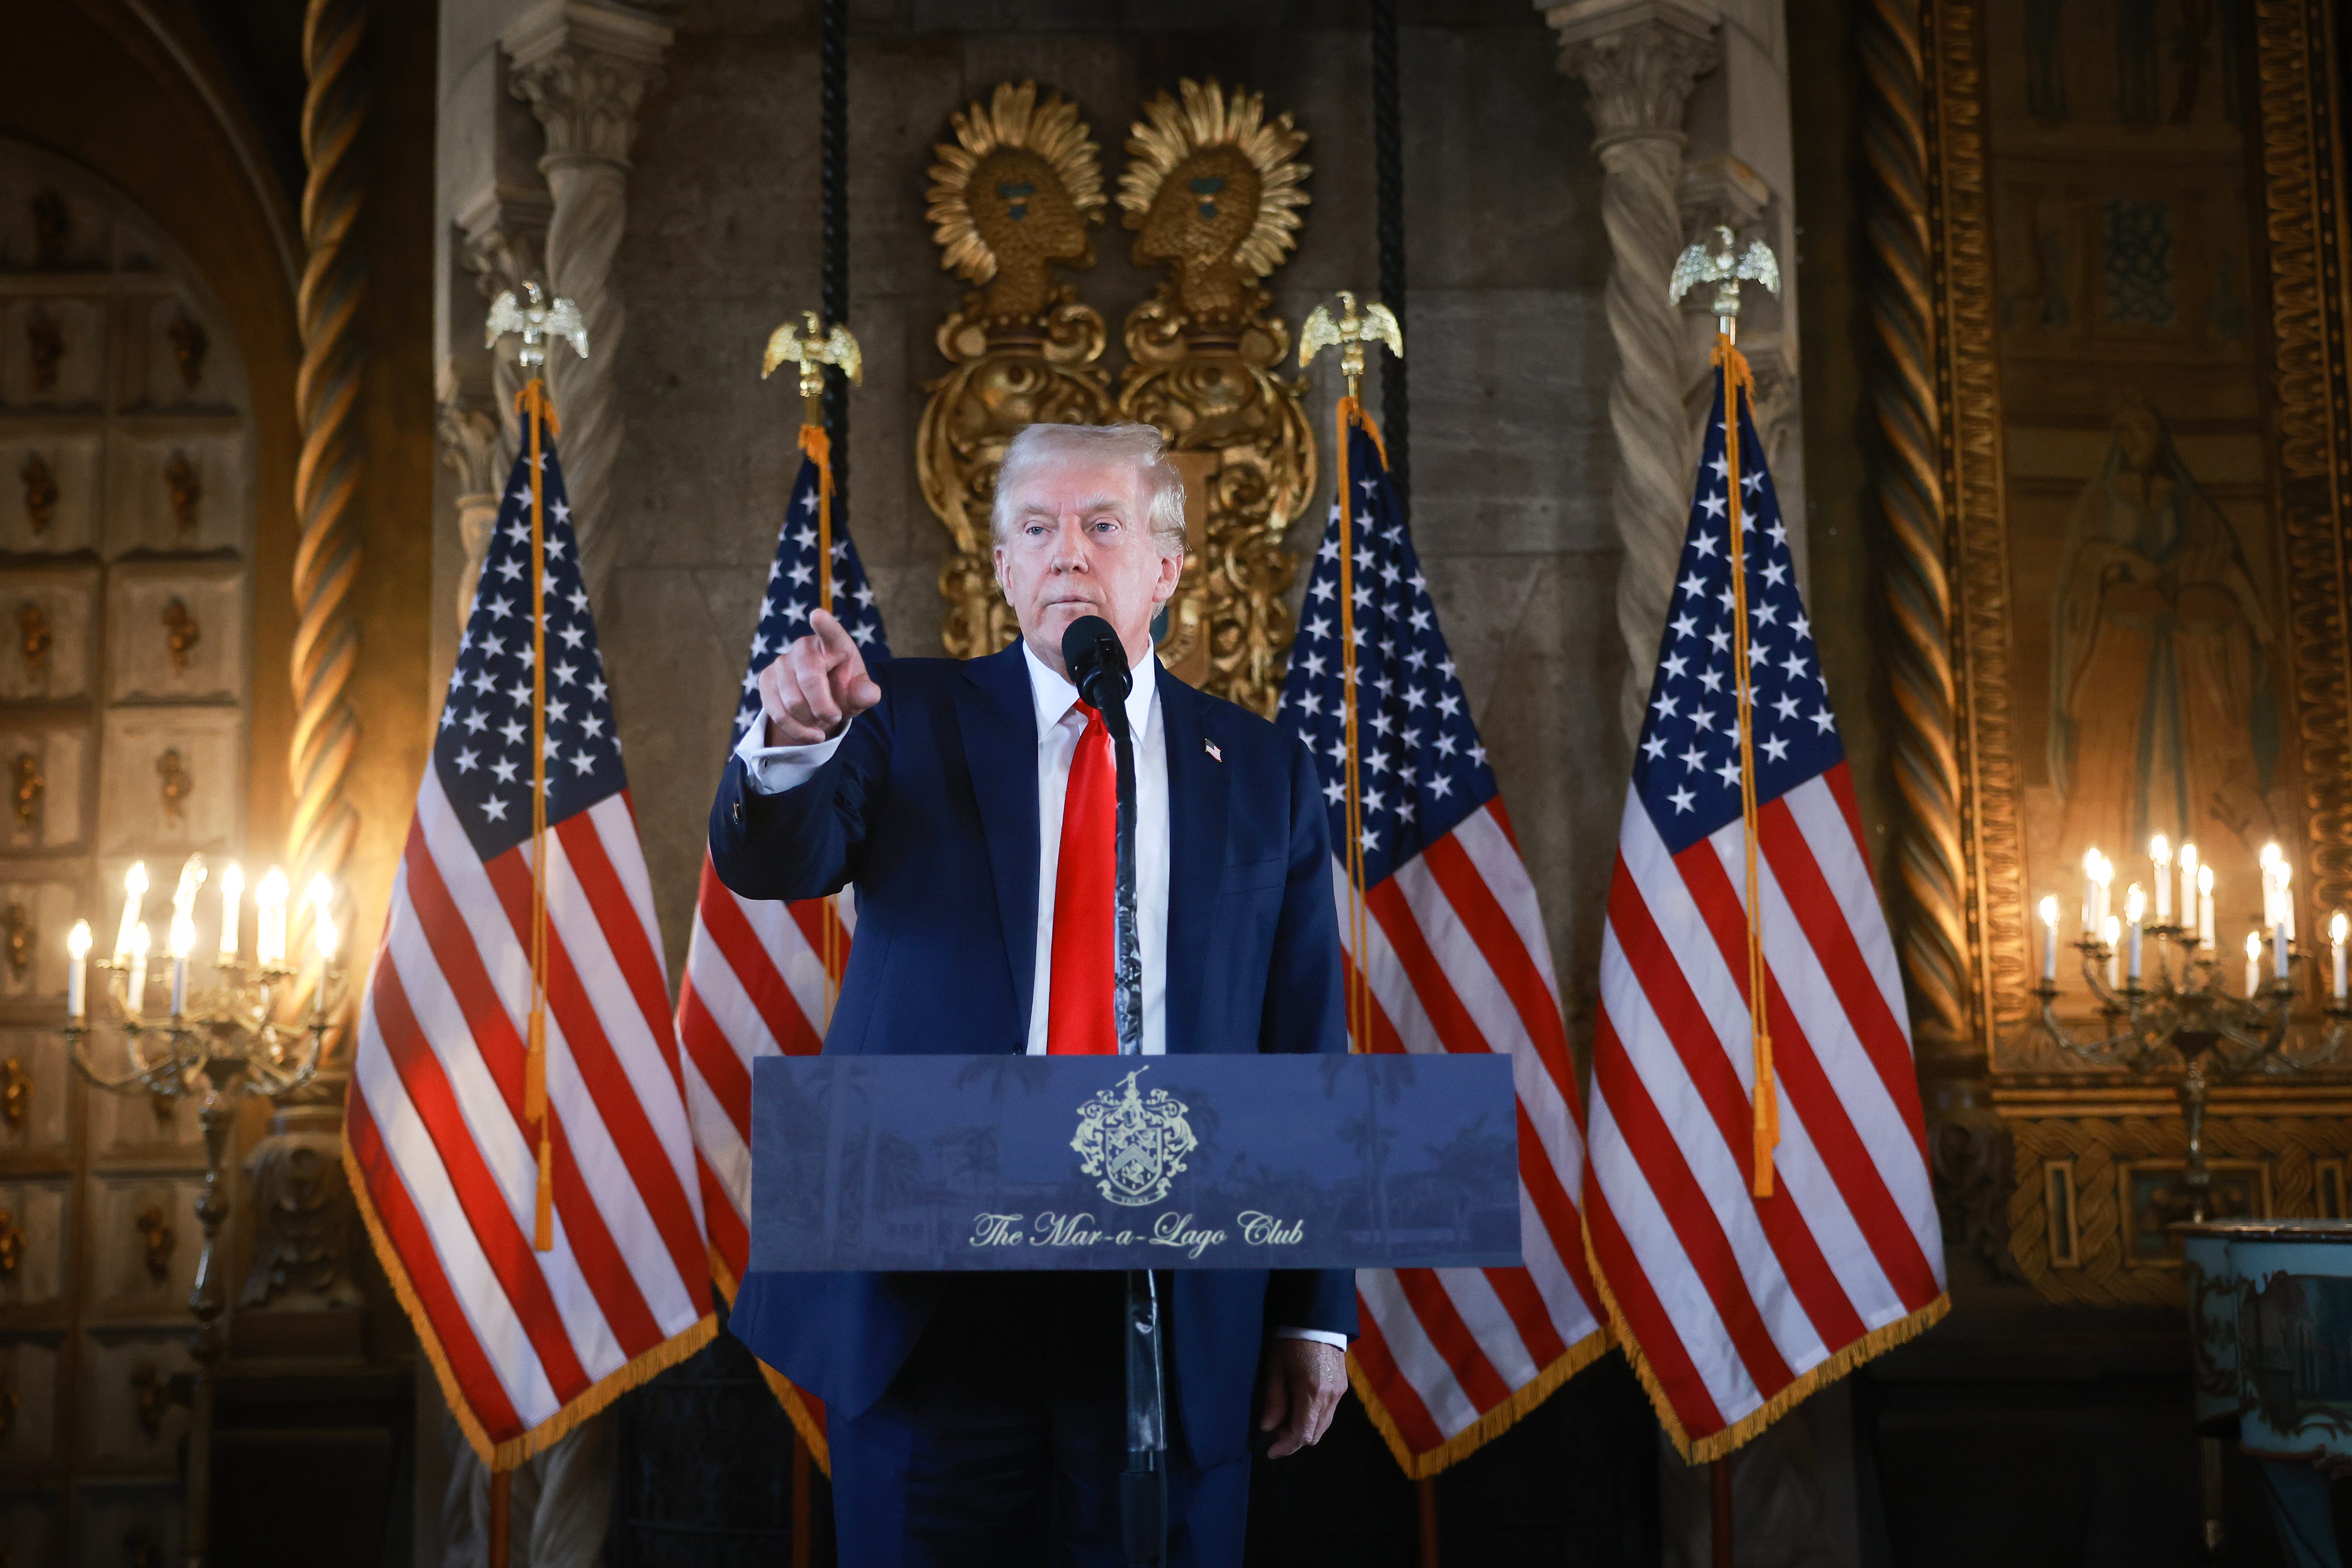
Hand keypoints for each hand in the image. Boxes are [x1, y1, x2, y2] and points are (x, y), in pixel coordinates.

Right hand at [757, 609, 879, 744]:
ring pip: (792, 702)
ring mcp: (782, 662)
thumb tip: (871, 694)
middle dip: (824, 708)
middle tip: (835, 718)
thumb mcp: (858, 693)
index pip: (830, 632)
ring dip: (810, 721)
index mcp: (834, 643)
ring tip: (821, 723)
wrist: (818, 704)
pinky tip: (809, 732)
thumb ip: (865, 693)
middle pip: (810, 679)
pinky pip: (777, 712)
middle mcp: (804, 646)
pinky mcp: (766, 679)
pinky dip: (796, 730)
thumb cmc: (843, 691)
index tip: (817, 616)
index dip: (824, 625)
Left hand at [1257, 1338, 1344, 1458]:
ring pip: (1323, 1425)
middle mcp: (1330, 1397)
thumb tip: (1268, 1428)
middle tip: (1274, 1431)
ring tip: (1285, 1417)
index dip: (1286, 1447)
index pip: (1302, 1434)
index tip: (1270, 1452)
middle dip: (1294, 1439)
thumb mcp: (1275, 1369)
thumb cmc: (1290, 1341)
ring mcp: (1339, 1392)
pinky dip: (1314, 1417)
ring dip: (1305, 1429)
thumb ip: (1274, 1401)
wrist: (1316, 1319)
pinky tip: (1299, 1406)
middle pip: (1315, 1434)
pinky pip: (1329, 1412)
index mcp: (1312, 1393)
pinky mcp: (1342, 1386)